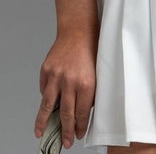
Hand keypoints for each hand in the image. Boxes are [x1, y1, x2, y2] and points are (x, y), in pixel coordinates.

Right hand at [34, 29, 97, 148]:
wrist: (78, 30)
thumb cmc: (91, 50)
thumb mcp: (98, 72)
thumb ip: (90, 92)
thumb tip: (83, 112)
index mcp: (86, 83)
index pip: (82, 113)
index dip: (80, 126)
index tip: (79, 134)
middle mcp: (70, 82)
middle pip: (65, 113)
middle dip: (65, 130)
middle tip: (66, 142)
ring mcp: (56, 76)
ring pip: (47, 106)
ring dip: (44, 122)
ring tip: (41, 133)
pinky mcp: (46, 71)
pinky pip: (44, 90)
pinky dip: (46, 98)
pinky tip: (47, 105)